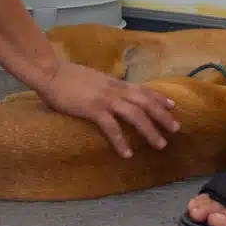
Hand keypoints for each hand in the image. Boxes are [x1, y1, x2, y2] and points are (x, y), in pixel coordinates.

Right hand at [32, 58, 178, 159]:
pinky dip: (121, 141)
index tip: (172, 106)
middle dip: (162, 116)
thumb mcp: (92, 79)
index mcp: (114, 82)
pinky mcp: (93, 109)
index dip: (158, 97)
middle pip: (145, 102)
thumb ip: (103, 87)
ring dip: (150, 130)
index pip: (142, 89)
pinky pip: (111, 127)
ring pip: (135, 114)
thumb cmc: (66, 76)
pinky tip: (127, 153)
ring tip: (160, 144)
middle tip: (176, 129)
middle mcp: (114, 89)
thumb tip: (109, 95)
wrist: (49, 72)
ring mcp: (105, 99)